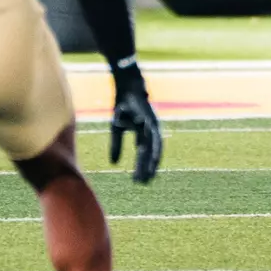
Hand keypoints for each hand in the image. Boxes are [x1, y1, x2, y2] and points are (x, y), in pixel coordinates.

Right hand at [109, 63, 161, 183]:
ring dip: (152, 162)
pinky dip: (155, 150)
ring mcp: (153, 126)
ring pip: (155, 148)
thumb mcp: (116, 128)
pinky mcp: (154, 121)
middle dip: (147, 168)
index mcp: (142, 134)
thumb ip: (116, 145)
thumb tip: (113, 164)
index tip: (138, 181)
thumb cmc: (122, 105)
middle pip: (150, 154)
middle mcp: (150, 132)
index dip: (141, 167)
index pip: (143, 154)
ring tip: (149, 176)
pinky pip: (156, 138)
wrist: (126, 87)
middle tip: (144, 183)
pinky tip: (152, 159)